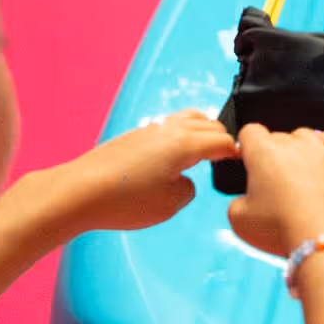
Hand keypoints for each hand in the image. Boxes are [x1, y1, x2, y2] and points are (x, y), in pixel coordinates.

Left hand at [0, 111, 235, 249]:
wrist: (79, 192)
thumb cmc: (124, 201)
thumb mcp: (170, 205)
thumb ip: (188, 188)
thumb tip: (185, 179)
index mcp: (186, 144)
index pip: (222, 141)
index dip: (236, 152)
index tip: (245, 161)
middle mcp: (170, 129)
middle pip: (208, 123)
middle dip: (223, 138)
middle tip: (229, 156)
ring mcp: (151, 128)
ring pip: (188, 118)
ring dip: (203, 130)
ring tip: (207, 149)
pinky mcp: (135, 134)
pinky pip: (170, 125)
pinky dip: (184, 132)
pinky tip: (177, 153)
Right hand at [228, 124, 323, 257]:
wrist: (323, 242)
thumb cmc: (282, 231)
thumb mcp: (238, 220)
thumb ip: (236, 200)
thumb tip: (246, 197)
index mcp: (263, 152)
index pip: (250, 132)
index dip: (248, 147)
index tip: (250, 161)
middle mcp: (293, 144)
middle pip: (277, 137)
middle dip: (273, 156)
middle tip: (275, 184)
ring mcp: (320, 149)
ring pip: (304, 138)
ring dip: (299, 152)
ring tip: (299, 179)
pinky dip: (323, 150)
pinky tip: (319, 166)